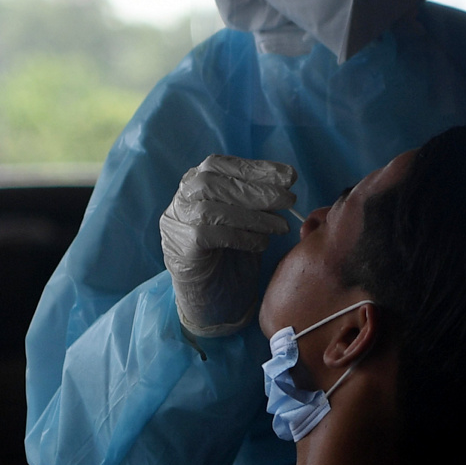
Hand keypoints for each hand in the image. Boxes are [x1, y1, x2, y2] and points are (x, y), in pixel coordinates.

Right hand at [159, 155, 298, 335]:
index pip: (220, 165)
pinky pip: (209, 235)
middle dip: (257, 190)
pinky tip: (261, 244)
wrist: (213, 299)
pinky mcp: (180, 249)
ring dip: (253, 216)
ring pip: (211, 209)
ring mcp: (176, 224)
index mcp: (193, 184)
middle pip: (214, 183)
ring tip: (281, 226)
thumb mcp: (245, 218)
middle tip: (289, 200)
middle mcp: (180, 200)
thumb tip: (285, 182)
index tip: (289, 176)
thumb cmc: (231, 254)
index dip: (255, 168)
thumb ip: (255, 198)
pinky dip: (240, 237)